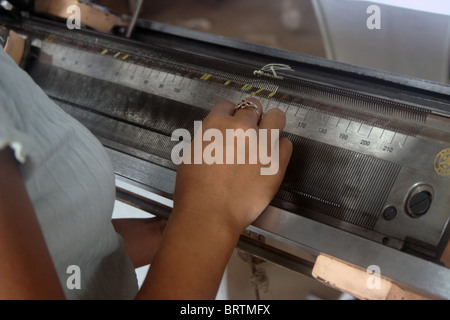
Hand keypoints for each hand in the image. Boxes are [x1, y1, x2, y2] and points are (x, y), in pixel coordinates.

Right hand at [138, 98, 291, 298]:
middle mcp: (241, 127)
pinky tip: (272, 157)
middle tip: (250, 128)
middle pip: (253, 107)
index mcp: (216, 123)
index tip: (232, 120)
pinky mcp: (277, 162)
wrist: (210, 213)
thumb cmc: (194, 188)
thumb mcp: (192, 153)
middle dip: (251, 115)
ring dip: (271, 123)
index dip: (231, 113)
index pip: (228, 105)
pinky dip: (280, 148)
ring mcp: (262, 143)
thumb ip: (208, 138)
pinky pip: (287, 144)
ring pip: (277, 118)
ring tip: (267, 135)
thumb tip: (218, 136)